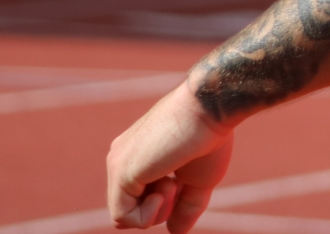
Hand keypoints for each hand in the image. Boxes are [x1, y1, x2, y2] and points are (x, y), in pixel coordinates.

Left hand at [106, 84, 233, 232]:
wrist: (211, 108)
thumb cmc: (209, 136)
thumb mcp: (199, 179)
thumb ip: (185, 205)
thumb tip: (176, 232)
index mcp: (137, 156)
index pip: (136, 197)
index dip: (163, 204)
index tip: (183, 185)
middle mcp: (121, 158)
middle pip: (129, 207)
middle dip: (160, 208)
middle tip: (179, 184)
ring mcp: (118, 164)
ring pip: (124, 216)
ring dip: (156, 211)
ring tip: (173, 182)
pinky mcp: (121, 172)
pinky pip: (123, 217)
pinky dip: (148, 215)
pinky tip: (167, 187)